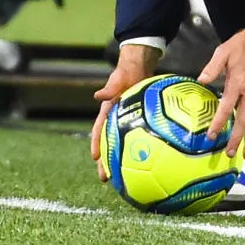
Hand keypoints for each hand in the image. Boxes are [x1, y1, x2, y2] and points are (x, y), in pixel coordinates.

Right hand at [90, 43, 161, 182]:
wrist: (139, 66)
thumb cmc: (128, 71)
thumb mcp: (119, 77)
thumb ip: (110, 87)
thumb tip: (98, 95)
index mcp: (108, 111)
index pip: (99, 130)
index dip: (96, 144)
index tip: (95, 158)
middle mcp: (116, 119)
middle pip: (109, 144)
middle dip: (105, 162)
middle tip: (105, 179)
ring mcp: (127, 122)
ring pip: (122, 145)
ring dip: (120, 161)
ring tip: (123, 179)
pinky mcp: (139, 122)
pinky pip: (138, 139)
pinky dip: (139, 151)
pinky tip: (148, 165)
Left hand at [200, 28, 244, 159]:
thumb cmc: (242, 45)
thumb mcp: (223, 52)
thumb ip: (212, 68)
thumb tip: (201, 80)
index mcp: (237, 84)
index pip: (226, 109)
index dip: (219, 124)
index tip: (212, 137)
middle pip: (243, 121)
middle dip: (237, 140)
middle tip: (230, 154)